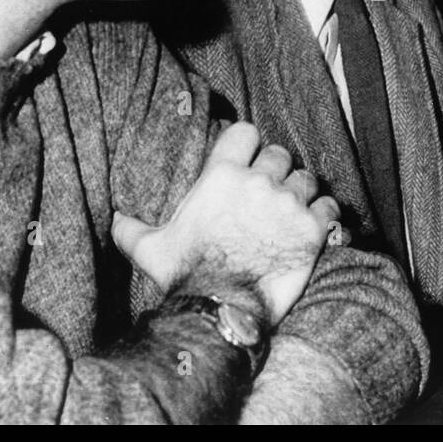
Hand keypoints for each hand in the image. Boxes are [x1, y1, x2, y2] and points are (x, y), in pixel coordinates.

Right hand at [112, 122, 339, 326]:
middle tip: (268, 193)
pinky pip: (328, 206)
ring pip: (306, 179)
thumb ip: (131, 230)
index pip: (246, 132)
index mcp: (221, 176)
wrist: (222, 309)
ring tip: (291, 211)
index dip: (249, 143)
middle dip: (276, 171)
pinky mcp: (312, 229)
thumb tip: (114, 220)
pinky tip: (314, 226)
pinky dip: (324, 214)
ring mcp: (287, 204)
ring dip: (300, 192)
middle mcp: (257, 182)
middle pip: (279, 155)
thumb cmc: (186, 276)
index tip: (248, 158)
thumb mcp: (150, 250)